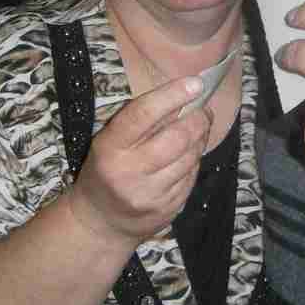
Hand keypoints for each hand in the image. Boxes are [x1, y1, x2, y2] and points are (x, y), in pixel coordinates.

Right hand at [66, 76, 208, 242]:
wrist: (101, 221)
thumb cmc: (108, 168)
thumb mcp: (111, 140)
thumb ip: (143, 118)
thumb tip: (186, 93)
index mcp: (109, 147)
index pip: (143, 114)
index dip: (172, 95)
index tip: (196, 83)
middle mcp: (128, 172)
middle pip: (177, 137)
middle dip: (198, 119)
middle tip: (203, 110)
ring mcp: (150, 194)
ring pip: (191, 157)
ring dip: (200, 139)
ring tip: (198, 131)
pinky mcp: (167, 209)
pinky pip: (192, 176)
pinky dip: (195, 161)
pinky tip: (188, 157)